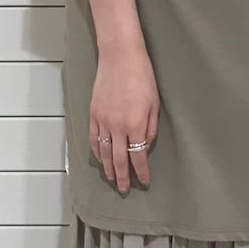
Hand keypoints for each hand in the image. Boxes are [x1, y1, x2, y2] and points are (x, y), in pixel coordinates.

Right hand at [89, 47, 158, 193]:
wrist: (120, 57)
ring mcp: (102, 121)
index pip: (138, 156)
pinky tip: (100, 160)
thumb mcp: (154, 103)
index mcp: (135, 124)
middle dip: (123, 177)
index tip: (144, 182)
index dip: (141, 172)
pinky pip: (94, 139)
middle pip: (119, 160)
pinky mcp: (93, 114)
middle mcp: (117, 126)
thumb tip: (145, 145)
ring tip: (112, 180)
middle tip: (125, 190)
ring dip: (108, 169)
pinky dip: (96, 153)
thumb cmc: (142, 76)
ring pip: (104, 153)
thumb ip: (151, 128)